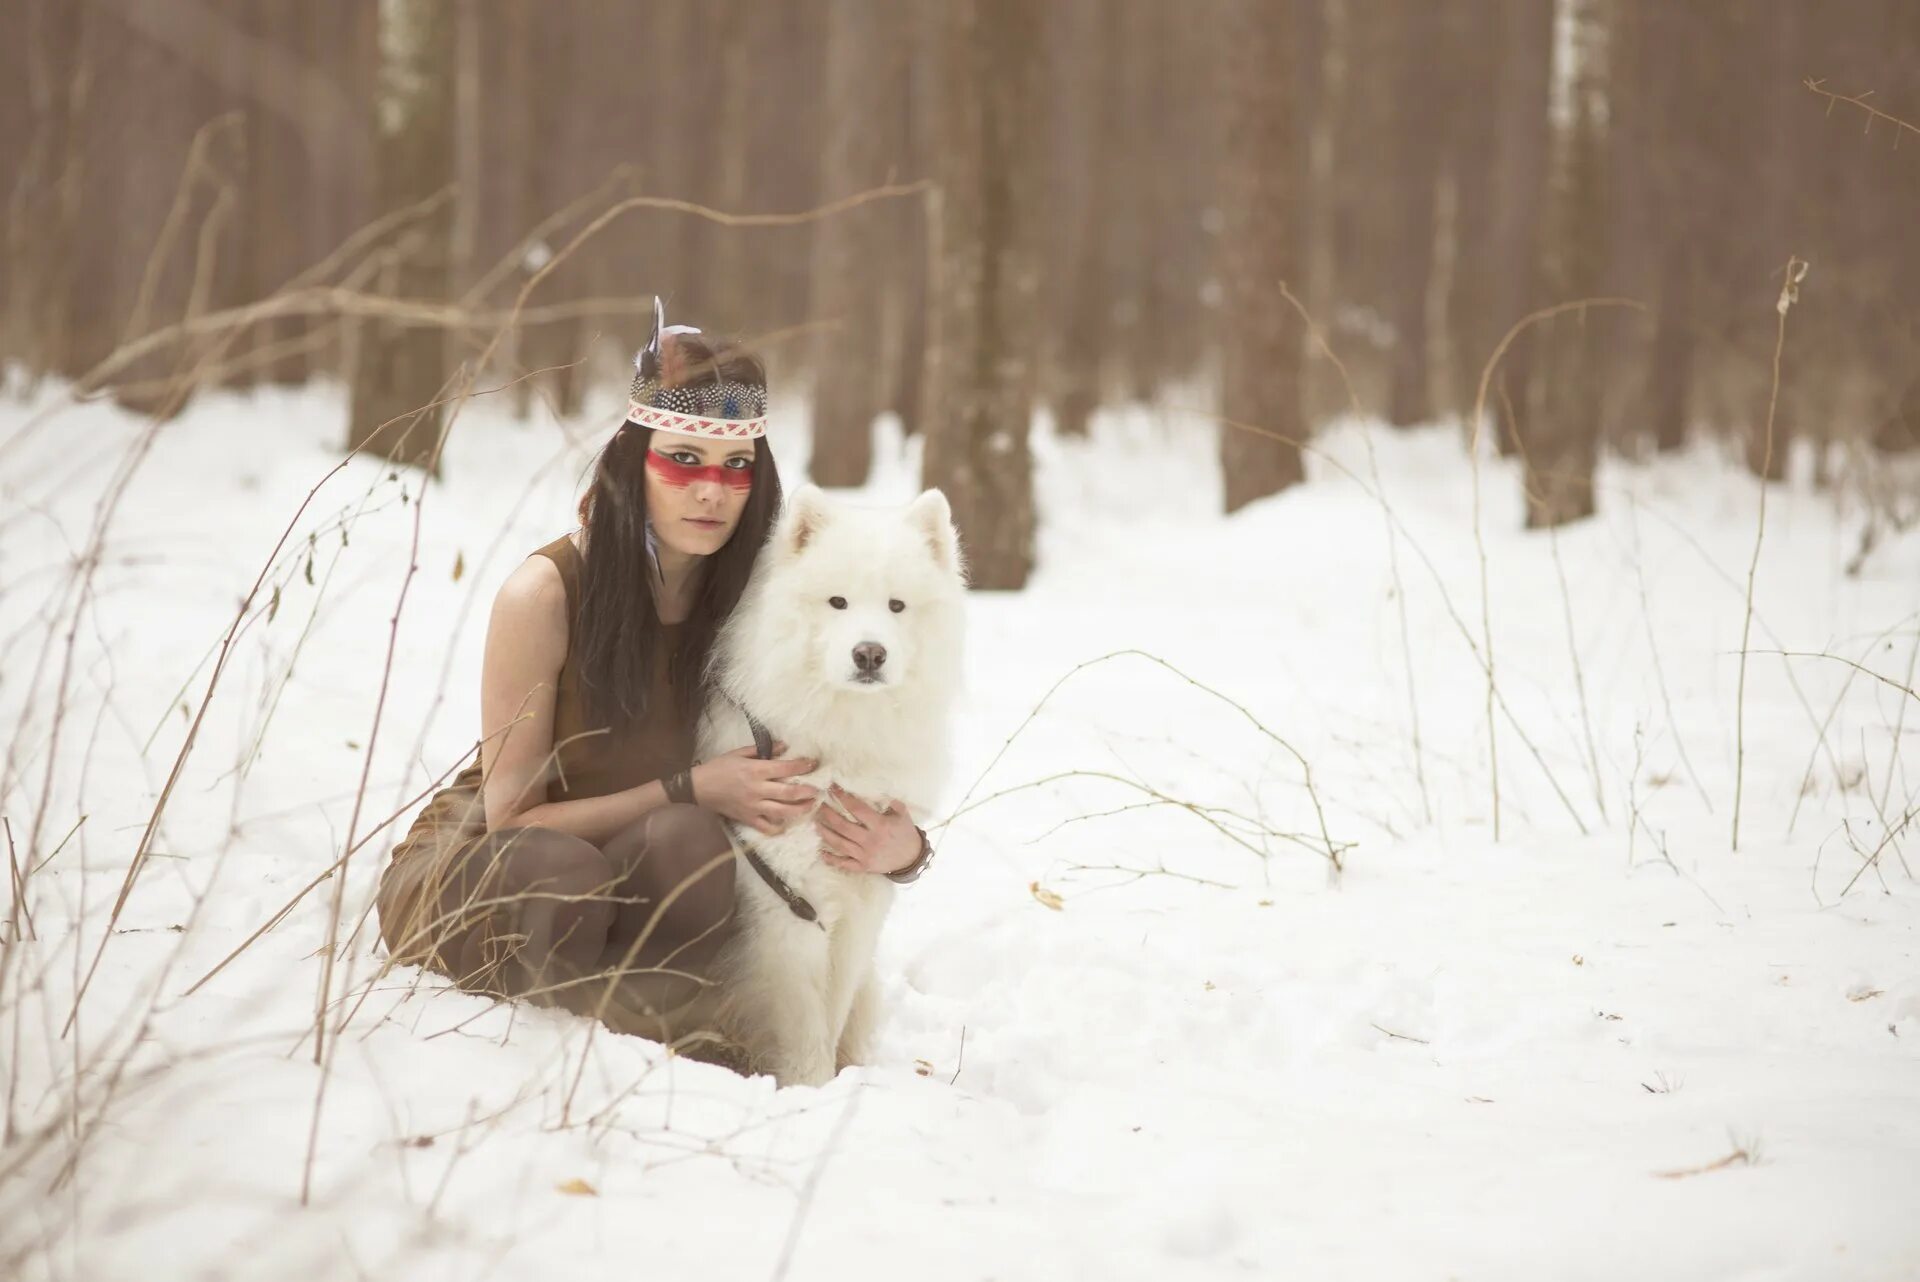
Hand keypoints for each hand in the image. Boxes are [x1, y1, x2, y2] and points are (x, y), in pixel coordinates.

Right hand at [691, 742, 818, 836]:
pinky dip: (779, 827)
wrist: (698, 788)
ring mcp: (753, 806)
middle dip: (807, 791)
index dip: (802, 766)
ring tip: (811, 806)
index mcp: (755, 770)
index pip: (785, 769)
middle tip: (819, 790)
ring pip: (782, 812)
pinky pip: (767, 827)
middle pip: (789, 793)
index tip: (813, 763)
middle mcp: (757, 790)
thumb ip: (763, 750)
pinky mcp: (748, 819)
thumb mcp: (739, 753)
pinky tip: (787, 823)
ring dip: (800, 809)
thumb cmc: (719, 767)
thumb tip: (785, 747)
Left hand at [815, 786, 921, 874]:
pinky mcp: (863, 867)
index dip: (843, 798)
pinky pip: (844, 863)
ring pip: (840, 844)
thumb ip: (891, 802)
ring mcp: (865, 855)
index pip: (857, 809)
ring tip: (816, 824)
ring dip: (826, 833)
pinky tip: (821, 853)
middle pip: (843, 826)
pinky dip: (832, 859)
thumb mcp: (903, 814)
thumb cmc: (905, 833)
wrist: (911, 858)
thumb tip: (877, 789)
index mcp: (880, 825)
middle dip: (829, 815)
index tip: (833, 789)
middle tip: (820, 806)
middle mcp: (870, 840)